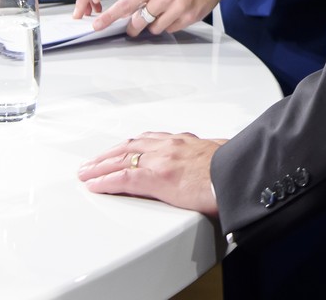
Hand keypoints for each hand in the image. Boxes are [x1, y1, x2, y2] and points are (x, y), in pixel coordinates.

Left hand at [78, 131, 223, 214]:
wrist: (239, 173)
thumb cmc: (234, 168)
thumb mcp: (220, 156)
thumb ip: (210, 159)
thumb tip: (217, 166)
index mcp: (184, 142)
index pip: (149, 141)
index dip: (131, 146)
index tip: (121, 151)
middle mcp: (169, 146)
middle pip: (129, 146)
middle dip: (108, 154)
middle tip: (93, 162)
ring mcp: (160, 160)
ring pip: (121, 159)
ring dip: (100, 165)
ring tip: (86, 173)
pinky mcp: (156, 177)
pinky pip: (123, 178)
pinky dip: (105, 180)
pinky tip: (94, 185)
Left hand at [89, 0, 239, 35]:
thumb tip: (134, 9)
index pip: (127, 3)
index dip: (110, 16)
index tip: (98, 24)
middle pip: (139, 21)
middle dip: (134, 26)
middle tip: (133, 26)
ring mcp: (178, 8)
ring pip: (155, 28)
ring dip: (154, 24)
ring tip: (163, 12)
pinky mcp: (189, 18)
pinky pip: (171, 29)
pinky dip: (169, 24)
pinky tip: (176, 12)